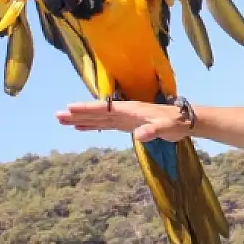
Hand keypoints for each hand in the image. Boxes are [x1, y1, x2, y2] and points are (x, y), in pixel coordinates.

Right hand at [55, 101, 188, 141]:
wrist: (186, 121)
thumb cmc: (177, 122)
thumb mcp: (167, 127)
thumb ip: (154, 130)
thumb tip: (139, 135)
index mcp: (131, 109)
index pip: (105, 109)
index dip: (87, 109)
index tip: (69, 108)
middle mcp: (125, 111)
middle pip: (97, 112)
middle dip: (78, 114)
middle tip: (58, 116)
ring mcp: (126, 118)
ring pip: (100, 118)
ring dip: (82, 119)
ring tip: (64, 121)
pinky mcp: (128, 125)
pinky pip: (106, 125)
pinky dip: (94, 126)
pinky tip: (83, 128)